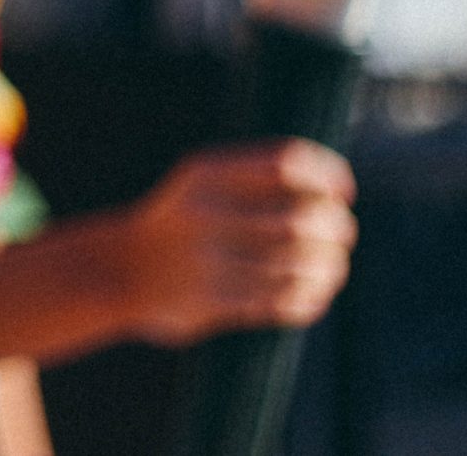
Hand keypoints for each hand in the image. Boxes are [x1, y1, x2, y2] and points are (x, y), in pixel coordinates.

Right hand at [109, 139, 356, 345]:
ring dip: (329, 267)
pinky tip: (315, 293)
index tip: (344, 191)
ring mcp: (206, 261)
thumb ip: (258, 176)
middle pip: (298, 219)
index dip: (327, 175)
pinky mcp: (210, 302)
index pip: (285, 164)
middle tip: (344, 233)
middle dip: (336, 228)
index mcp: (205, 174)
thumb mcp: (204, 182)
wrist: (122, 269)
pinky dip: (309, 298)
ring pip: (296, 266)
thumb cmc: (184, 221)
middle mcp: (205, 213)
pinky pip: (278, 301)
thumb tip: (335, 187)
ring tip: (335, 265)